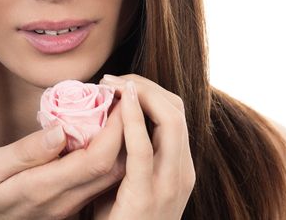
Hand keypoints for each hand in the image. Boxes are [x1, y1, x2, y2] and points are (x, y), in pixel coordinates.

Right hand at [0, 100, 126, 219]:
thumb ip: (24, 152)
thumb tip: (60, 130)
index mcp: (42, 188)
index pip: (95, 159)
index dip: (115, 130)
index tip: (118, 100)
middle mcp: (62, 201)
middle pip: (111, 168)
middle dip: (124, 132)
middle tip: (120, 99)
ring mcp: (67, 206)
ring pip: (108, 176)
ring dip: (118, 144)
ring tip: (111, 111)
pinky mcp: (66, 205)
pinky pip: (97, 181)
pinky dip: (105, 155)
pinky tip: (97, 134)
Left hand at [98, 74, 195, 219]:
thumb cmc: (119, 218)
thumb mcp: (128, 181)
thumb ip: (127, 153)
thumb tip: (104, 120)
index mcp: (178, 164)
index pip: (174, 112)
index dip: (149, 90)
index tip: (118, 82)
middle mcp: (181, 169)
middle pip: (176, 108)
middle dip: (145, 85)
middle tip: (111, 79)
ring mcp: (170, 182)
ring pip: (170, 119)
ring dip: (141, 93)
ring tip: (112, 84)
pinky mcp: (149, 193)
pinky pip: (144, 147)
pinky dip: (134, 117)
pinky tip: (121, 100)